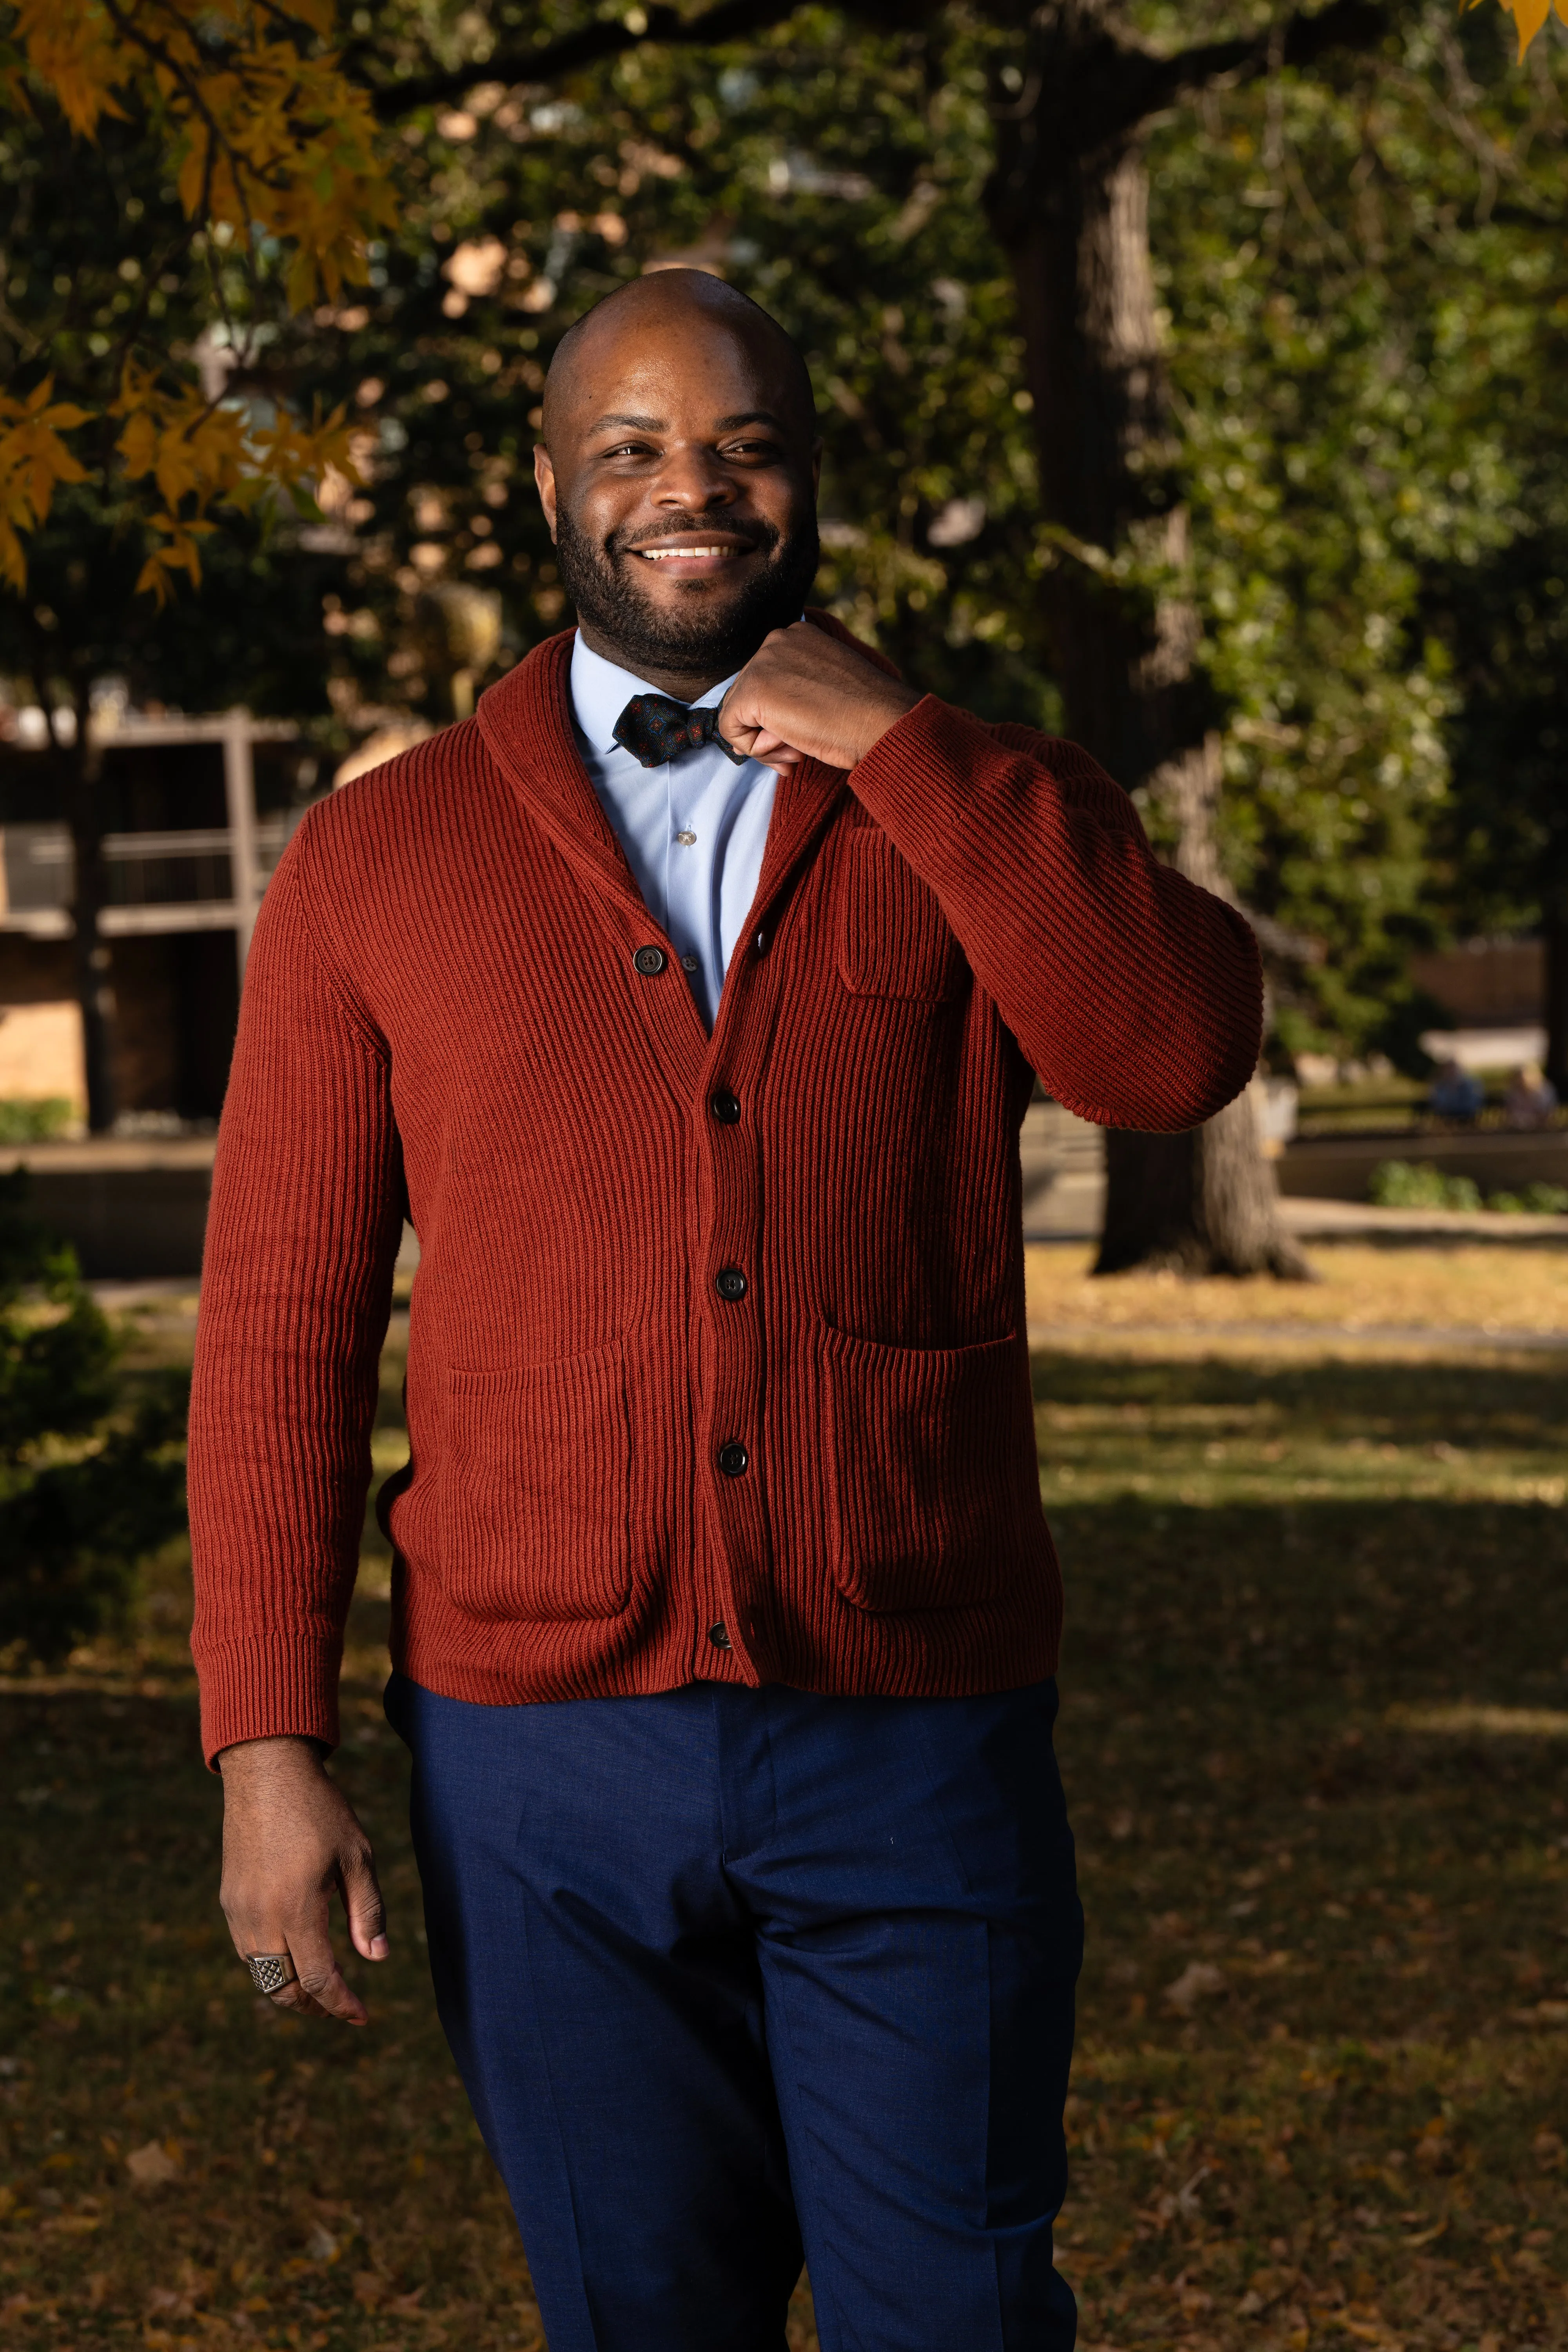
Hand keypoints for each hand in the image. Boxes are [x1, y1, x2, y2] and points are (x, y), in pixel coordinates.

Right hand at [218, 1735, 388, 2024]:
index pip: (319, 1979)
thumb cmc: (320, 1810)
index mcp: (296, 1909)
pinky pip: (247, 1950)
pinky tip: (293, 1954)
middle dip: (313, 2006)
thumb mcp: (356, 1855)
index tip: (362, 2017)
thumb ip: (367, 1910)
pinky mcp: (229, 1898)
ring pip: (261, 1973)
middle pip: (283, 1988)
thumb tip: (377, 1958)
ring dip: (288, 1988)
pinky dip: (270, 1965)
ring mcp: (239, 1910)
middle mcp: (260, 1918)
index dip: (341, 2005)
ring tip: (319, 1988)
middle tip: (340, 2009)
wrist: (266, 1771)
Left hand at [718, 622, 920, 772]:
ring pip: (737, 713)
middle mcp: (777, 639)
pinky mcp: (752, 689)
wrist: (882, 722)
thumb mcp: (826, 691)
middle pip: (748, 696)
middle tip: (799, 748)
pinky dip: (754, 750)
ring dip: (765, 743)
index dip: (778, 716)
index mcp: (798, 635)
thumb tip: (755, 731)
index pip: (766, 680)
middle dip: (769, 730)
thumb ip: (795, 694)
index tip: (804, 732)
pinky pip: (730, 729)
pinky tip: (789, 747)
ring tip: (798, 748)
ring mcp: (762, 662)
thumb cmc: (864, 715)